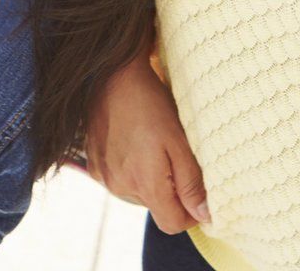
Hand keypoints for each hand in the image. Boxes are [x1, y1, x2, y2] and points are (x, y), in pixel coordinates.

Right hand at [86, 51, 209, 234]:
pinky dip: (131, 171)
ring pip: (138, 195)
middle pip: (156, 209)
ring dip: (150, 182)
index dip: (191, 215)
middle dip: (171, 194)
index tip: (199, 194)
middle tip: (177, 158)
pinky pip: (119, 181)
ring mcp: (104, 177)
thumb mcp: (180, 142)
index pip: (172, 224)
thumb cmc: (152, 104)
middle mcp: (120, 187)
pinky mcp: (94, 166)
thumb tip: (205, 216)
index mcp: (145, 184)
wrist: (115, 74)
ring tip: (154, 149)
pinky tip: (135, 146)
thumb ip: (192, 183)